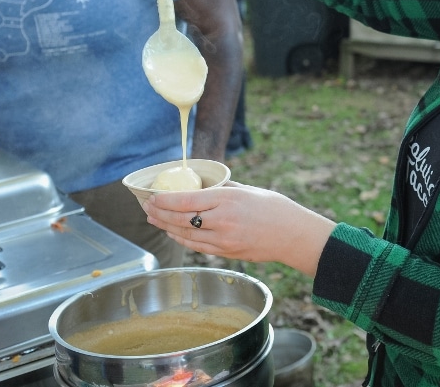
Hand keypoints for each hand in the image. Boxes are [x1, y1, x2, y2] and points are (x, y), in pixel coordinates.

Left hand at [141, 181, 335, 276]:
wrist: (293, 235)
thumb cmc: (275, 208)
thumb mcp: (248, 190)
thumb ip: (223, 189)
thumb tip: (202, 186)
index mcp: (227, 200)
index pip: (186, 200)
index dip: (165, 200)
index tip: (152, 197)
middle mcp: (222, 221)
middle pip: (181, 219)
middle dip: (160, 213)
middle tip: (146, 208)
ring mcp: (224, 240)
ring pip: (185, 235)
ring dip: (166, 227)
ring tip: (154, 220)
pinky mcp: (227, 253)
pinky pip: (198, 247)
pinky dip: (182, 239)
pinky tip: (174, 233)